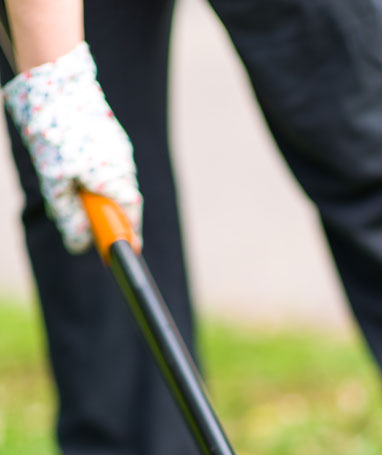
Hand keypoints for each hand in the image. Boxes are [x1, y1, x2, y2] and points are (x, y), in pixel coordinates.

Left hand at [3, 41, 141, 253]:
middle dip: (108, 215)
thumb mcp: (54, 182)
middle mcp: (124, 166)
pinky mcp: (112, 138)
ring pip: (115, 183)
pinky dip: (96, 175)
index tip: (123, 251)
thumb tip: (79, 243)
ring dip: (99, 193)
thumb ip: (69, 215)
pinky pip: (109, 166)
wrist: (55, 82)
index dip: (127, 237)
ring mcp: (120, 150)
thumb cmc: (54, 133)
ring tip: (70, 185)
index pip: (131, 219)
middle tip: (88, 224)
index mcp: (114, 180)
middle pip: (123, 203)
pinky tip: (73, 166)